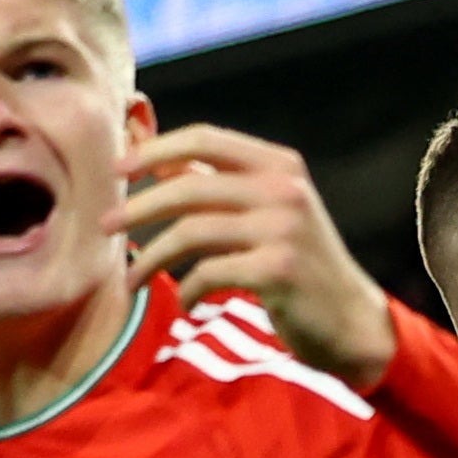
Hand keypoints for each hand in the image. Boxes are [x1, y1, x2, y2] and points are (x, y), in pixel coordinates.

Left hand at [114, 125, 394, 385]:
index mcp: (280, 164)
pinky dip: (188, 291)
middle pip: (189, 187)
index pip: (204, 138)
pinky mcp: (278, 270)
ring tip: (132, 279)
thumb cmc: (300, 264)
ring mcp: (284, 229)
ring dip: (151, 258)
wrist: (351, 320)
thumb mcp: (267, 212)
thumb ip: (217, 183)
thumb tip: (154, 158)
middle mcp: (284, 190)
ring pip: (191, 232)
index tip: (118, 170)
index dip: (155, 149)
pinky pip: (209, 273)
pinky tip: (187, 304)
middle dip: (138, 208)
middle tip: (106, 226)